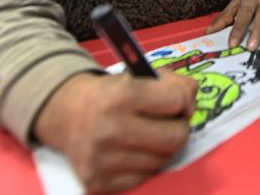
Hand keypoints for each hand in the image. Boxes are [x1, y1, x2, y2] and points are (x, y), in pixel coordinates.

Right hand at [33, 71, 196, 192]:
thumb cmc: (111, 94)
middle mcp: (109, 129)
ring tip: (149, 135)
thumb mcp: (139, 76)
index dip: (183, 99)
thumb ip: (174, 83)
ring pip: (163, 160)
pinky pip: (144, 177)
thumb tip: (192, 104)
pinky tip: (134, 151)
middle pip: (176, 137)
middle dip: (179, 127)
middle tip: (169, 122)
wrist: (67, 115)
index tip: (177, 102)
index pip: (176, 100)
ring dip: (163, 148)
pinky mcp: (99, 183)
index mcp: (120, 96)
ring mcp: (103, 161)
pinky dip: (146, 164)